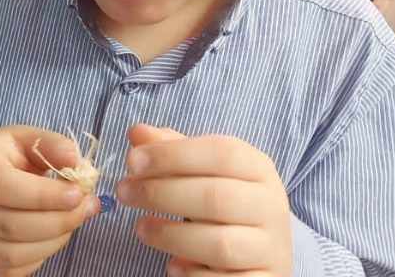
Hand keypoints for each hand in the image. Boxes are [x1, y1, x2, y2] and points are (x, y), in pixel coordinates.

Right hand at [0, 126, 99, 276]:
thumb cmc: (8, 154)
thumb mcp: (29, 137)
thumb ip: (53, 146)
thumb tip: (77, 163)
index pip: (2, 187)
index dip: (43, 196)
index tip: (77, 193)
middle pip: (9, 225)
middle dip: (58, 220)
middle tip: (87, 206)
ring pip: (11, 254)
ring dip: (53, 241)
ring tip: (74, 219)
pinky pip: (11, 269)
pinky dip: (41, 256)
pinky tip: (55, 234)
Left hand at [116, 124, 291, 275]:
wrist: (262, 252)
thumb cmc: (223, 204)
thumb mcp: (202, 171)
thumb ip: (171, 151)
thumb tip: (138, 132)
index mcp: (258, 169)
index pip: (221, 153)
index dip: (173, 155)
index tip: (132, 161)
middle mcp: (271, 206)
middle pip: (215, 197)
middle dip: (161, 194)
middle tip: (123, 193)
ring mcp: (270, 248)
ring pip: (219, 243)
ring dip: (170, 235)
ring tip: (139, 228)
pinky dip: (192, 273)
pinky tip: (172, 265)